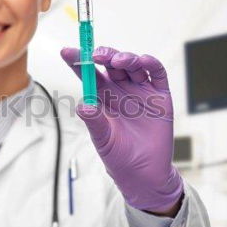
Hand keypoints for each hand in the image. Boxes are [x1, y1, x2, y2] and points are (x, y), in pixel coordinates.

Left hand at [60, 46, 182, 212]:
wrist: (144, 174)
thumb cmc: (119, 157)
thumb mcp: (103, 140)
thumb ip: (94, 121)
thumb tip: (82, 105)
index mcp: (103, 98)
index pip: (89, 74)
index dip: (78, 61)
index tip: (66, 52)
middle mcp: (121, 90)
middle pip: (111, 64)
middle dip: (103, 55)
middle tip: (96, 55)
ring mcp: (141, 91)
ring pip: (132, 65)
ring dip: (125, 57)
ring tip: (116, 60)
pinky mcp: (160, 96)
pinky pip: (156, 74)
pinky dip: (150, 64)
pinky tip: (142, 61)